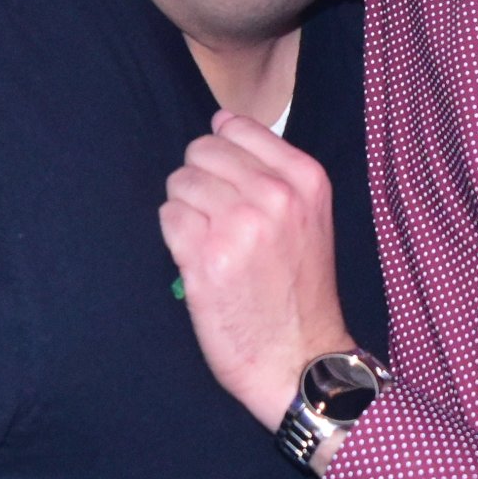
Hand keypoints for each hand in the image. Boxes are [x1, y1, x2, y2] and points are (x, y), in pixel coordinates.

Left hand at [159, 113, 354, 430]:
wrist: (298, 358)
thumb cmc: (299, 290)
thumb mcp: (310, 217)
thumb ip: (273, 168)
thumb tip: (221, 120)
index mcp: (305, 179)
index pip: (235, 127)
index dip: (222, 155)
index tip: (230, 187)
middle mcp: (275, 196)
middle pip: (201, 152)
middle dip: (200, 183)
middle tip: (217, 221)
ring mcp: (239, 225)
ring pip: (180, 183)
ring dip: (186, 211)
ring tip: (210, 243)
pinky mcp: (205, 257)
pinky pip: (168, 216)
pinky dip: (175, 237)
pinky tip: (198, 260)